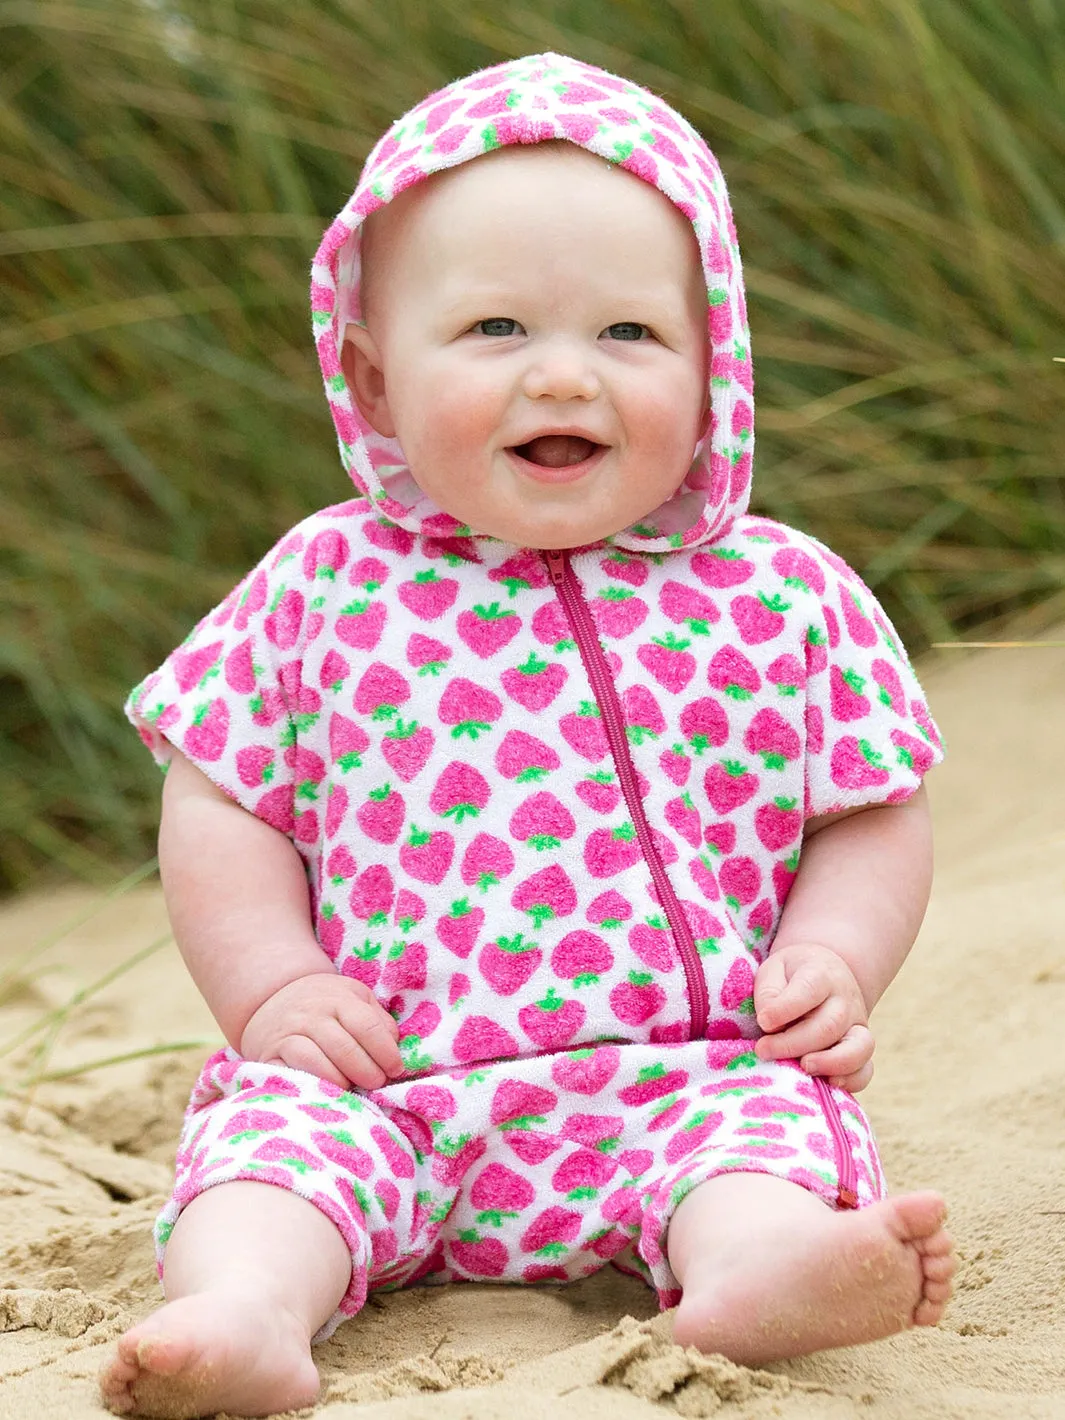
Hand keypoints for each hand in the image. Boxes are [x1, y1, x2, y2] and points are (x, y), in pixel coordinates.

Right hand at [240, 972, 402, 1089]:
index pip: (366, 1025)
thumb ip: (377, 1019)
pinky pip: (293, 1073)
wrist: (272, 998)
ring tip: (353, 1088)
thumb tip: (394, 1045)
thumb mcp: (353, 998)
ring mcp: (289, 1033)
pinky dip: (314, 1085)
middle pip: (344, 1047)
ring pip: (317, 1061)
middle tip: (377, 1083)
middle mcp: (312, 1013)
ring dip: (341, 1081)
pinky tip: (328, 1091)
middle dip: (367, 1071)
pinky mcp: (271, 1055)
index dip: (385, 1051)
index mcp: (338, 997)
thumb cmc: (324, 1003)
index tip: (395, 1069)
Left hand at [753, 941, 873, 1091]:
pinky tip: (828, 1083)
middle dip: (794, 1044)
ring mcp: (857, 1024)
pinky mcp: (862, 1047)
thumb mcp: (774, 970)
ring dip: (830, 1062)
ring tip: (804, 1067)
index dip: (785, 1008)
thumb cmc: (792, 976)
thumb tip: (769, 1023)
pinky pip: (865, 1069)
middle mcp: (845, 999)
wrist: (827, 974)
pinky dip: (851, 1080)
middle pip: (828, 1025)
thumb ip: (768, 993)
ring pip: (857, 1047)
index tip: (763, 1021)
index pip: (809, 989)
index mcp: (821, 974)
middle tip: (764, 1051)